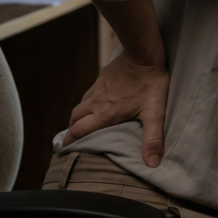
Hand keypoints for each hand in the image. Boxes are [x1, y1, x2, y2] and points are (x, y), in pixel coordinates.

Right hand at [63, 53, 169, 167]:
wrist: (143, 53)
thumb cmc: (150, 83)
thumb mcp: (155, 113)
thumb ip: (152, 139)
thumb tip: (152, 164)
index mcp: (105, 114)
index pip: (80, 130)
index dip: (70, 140)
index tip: (63, 148)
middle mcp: (97, 102)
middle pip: (75, 117)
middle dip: (71, 129)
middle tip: (71, 138)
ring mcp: (98, 87)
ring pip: (81, 104)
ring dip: (78, 115)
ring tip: (81, 123)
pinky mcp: (102, 77)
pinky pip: (90, 92)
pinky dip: (87, 101)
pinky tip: (96, 102)